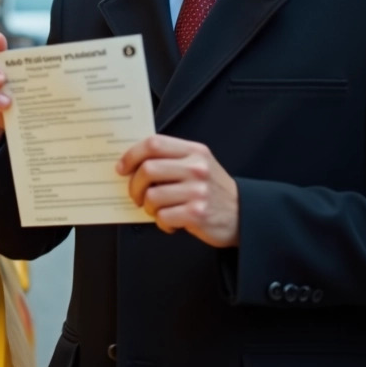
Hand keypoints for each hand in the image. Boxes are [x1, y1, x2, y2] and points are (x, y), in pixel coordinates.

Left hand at [116, 135, 238, 246]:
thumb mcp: (198, 165)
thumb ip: (171, 159)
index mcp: (194, 151)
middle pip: (148, 169)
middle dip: (134, 186)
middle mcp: (197, 168)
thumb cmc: (212, 190)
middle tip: (137, 196)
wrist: (243, 215)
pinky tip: (172, 222)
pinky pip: (163, 217)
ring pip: (152, 196)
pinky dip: (162, 223)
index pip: (154, 143)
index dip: (131, 155)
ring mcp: (198, 191)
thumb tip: (132, 164)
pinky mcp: (197, 213)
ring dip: (148, 208)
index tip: (122, 168)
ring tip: (158, 210)